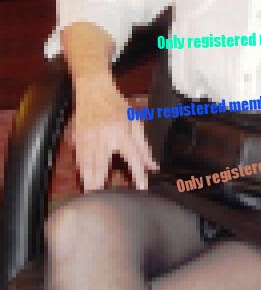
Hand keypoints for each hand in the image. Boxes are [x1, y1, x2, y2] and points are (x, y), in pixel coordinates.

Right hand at [72, 74, 158, 191]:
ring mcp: (88, 138)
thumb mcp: (135, 122)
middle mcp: (104, 137)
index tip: (142, 189)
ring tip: (92, 195)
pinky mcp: (77, 138)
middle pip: (102, 166)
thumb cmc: (116, 104)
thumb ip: (144, 147)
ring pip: (87, 166)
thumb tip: (153, 166)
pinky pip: (79, 160)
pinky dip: (82, 171)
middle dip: (101, 184)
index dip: (139, 174)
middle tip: (103, 201)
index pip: (133, 158)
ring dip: (89, 181)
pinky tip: (84, 180)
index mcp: (122, 132)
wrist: (92, 88)